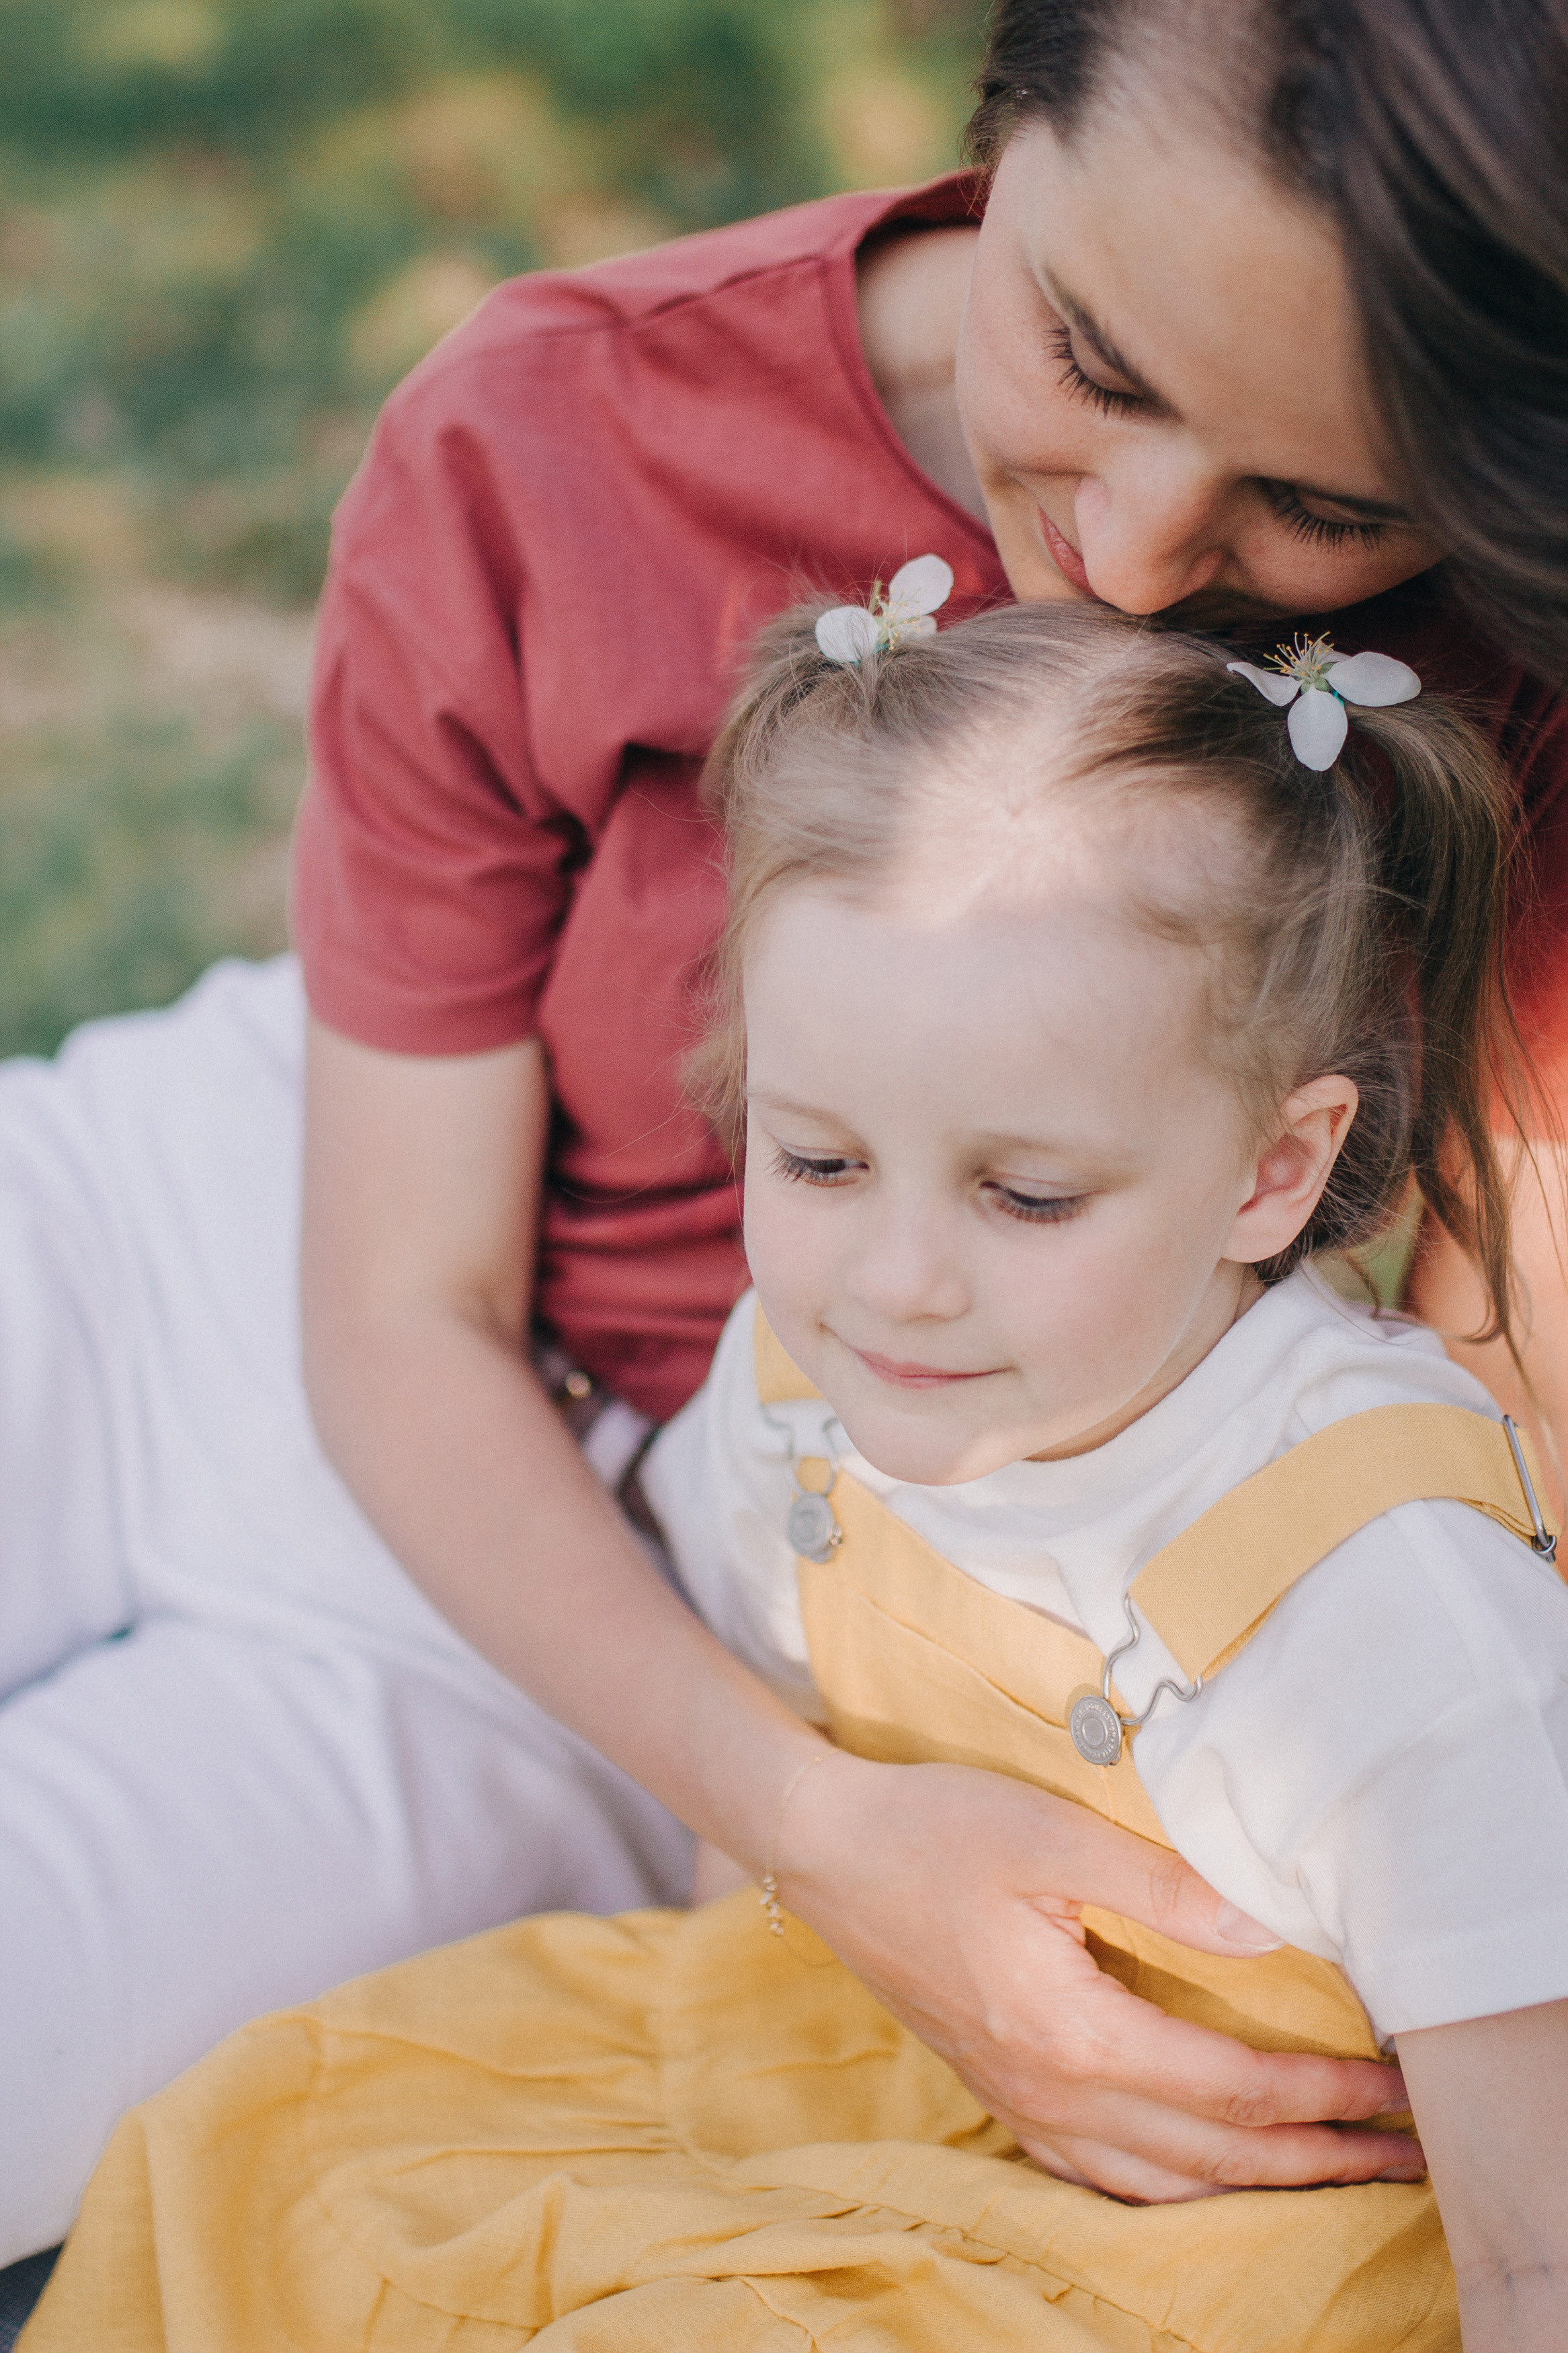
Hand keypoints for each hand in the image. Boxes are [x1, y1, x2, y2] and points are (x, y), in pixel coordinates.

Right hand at [780, 1751, 1423, 2204]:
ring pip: (1161, 2183)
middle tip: (1400, 2157)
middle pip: (1210, 2157)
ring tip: (1327, 2172)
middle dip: (1316, 2160)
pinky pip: (1104, 2174)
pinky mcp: (999, 2090)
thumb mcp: (1049, 1834)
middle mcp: (1050, 2092)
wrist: (821, 1847)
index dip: (1321, 2094)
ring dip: (1255, 2185)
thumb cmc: (931, 1827)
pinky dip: (1173, 2189)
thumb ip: (1163, 1886)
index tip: (1393, 2089)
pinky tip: (1201, 2175)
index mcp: (1071, 2033)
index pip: (1229, 2088)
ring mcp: (1020, 2101)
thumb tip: (1267, 1933)